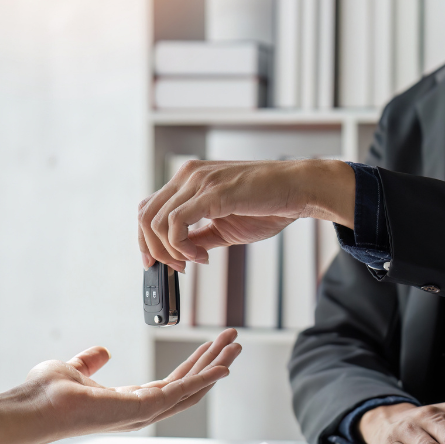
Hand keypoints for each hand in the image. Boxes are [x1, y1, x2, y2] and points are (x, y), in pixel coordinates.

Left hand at [0, 328, 241, 443]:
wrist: (32, 407)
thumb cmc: (45, 395)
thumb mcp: (74, 368)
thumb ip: (90, 361)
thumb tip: (102, 351)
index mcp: (128, 401)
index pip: (171, 383)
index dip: (194, 364)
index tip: (210, 345)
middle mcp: (140, 409)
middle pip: (188, 385)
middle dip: (212, 362)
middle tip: (233, 342)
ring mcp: (143, 412)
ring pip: (192, 388)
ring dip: (215, 366)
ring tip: (235, 346)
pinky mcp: (142, 409)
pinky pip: (182, 393)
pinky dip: (205, 379)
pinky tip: (222, 367)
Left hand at [137, 159, 354, 270]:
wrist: (299, 190)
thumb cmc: (269, 205)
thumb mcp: (226, 227)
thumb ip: (201, 237)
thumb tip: (182, 255)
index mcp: (190, 179)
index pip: (149, 207)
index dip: (145, 239)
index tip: (154, 263)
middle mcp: (188, 175)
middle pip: (145, 215)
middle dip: (154, 250)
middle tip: (176, 268)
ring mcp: (198, 182)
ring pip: (156, 222)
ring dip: (170, 251)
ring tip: (194, 261)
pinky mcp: (211, 193)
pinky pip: (176, 224)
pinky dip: (182, 247)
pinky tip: (202, 256)